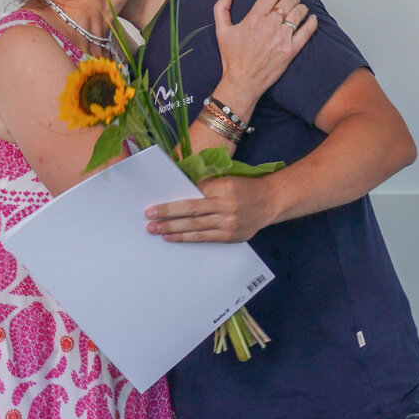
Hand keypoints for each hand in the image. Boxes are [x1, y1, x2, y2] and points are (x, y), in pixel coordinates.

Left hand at [145, 175, 272, 242]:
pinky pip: (204, 238)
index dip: (172, 203)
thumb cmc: (243, 188)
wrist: (269, 202)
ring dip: (173, 229)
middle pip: (191, 212)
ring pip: (195, 227)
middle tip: (149, 219)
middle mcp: (225, 206)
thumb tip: (179, 193)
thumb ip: (205, 187)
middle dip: (167, 216)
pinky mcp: (229, 236)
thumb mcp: (226, 181)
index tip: (154, 207)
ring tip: (155, 230)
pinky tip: (172, 238)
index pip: (192, 196)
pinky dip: (186, 238)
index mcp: (222, 189)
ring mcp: (228, 223)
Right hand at [213, 0, 316, 110]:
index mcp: (254, 19)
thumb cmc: (232, 58)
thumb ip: (221, 8)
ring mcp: (282, 38)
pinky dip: (312, 22)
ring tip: (301, 8)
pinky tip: (312, 19)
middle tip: (292, 0)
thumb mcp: (221, 31)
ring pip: (298, 14)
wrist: (242, 81)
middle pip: (287, 2)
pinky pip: (306, 31)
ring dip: (301, 7)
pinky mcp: (291, 50)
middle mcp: (269, 26)